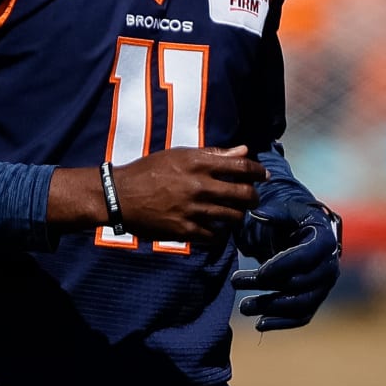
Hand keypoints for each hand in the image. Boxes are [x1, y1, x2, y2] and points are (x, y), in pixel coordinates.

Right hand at [111, 145, 263, 242]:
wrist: (121, 195)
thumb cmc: (150, 170)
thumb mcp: (180, 155)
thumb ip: (214, 154)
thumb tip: (243, 150)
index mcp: (199, 163)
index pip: (241, 167)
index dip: (258, 172)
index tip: (264, 175)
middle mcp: (200, 186)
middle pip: (243, 194)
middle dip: (254, 197)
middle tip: (253, 198)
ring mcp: (193, 210)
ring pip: (233, 216)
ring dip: (239, 215)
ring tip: (235, 213)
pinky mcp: (185, 230)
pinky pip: (215, 235)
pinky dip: (220, 233)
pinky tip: (217, 228)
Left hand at [232, 194, 341, 330]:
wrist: (303, 232)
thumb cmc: (292, 218)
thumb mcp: (284, 210)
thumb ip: (273, 213)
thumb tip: (257, 213)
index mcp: (324, 239)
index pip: (306, 257)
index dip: (283, 265)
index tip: (260, 272)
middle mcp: (330, 265)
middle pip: (300, 282)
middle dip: (267, 285)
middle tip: (235, 281)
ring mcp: (324, 286)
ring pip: (301, 303)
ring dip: (271, 307)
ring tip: (243, 306)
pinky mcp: (315, 299)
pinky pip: (302, 316)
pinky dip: (282, 322)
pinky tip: (259, 324)